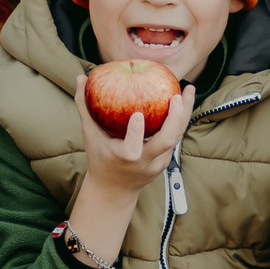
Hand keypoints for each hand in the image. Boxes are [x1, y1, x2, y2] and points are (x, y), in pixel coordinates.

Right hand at [76, 74, 193, 201]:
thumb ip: (84, 107)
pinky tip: (183, 100)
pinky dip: (180, 118)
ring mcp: (158, 163)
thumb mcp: (89, 136)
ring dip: (185, 113)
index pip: (132, 149)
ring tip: (189, 90)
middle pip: (166, 142)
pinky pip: (176, 137)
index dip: (136, 133)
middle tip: (178, 95)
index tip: (138, 114)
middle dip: (176, 118)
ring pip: (177, 137)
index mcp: (124, 158)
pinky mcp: (166, 161)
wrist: (114, 191)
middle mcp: (144, 162)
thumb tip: (80, 77)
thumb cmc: (99, 158)